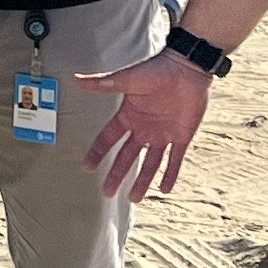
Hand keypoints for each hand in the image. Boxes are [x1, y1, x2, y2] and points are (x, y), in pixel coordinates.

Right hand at [74, 49, 210, 199]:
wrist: (188, 68)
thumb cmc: (158, 69)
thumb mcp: (129, 79)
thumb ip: (104, 83)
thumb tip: (78, 80)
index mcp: (129, 116)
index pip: (109, 138)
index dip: (98, 152)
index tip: (87, 167)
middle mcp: (144, 128)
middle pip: (127, 157)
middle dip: (117, 174)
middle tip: (107, 192)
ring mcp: (163, 134)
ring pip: (150, 163)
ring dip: (142, 180)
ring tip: (134, 198)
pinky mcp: (181, 136)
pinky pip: (175, 160)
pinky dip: (170, 174)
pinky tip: (164, 189)